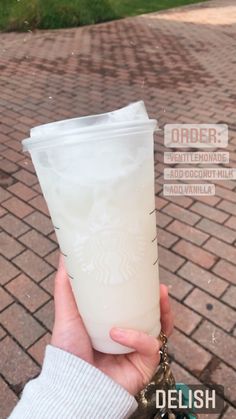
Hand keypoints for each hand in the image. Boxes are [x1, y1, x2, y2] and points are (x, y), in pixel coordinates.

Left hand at [51, 256, 172, 395]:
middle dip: (161, 302)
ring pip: (161, 330)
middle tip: (161, 287)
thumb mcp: (67, 313)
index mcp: (114, 325)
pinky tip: (119, 333)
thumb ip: (66, 286)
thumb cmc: (68, 352)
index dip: (144, 292)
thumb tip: (65, 256)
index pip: (135, 306)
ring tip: (162, 297)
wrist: (71, 385)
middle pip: (153, 317)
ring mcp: (137, 352)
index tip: (147, 275)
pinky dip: (137, 337)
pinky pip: (150, 346)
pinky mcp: (144, 366)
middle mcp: (128, 338)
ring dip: (164, 314)